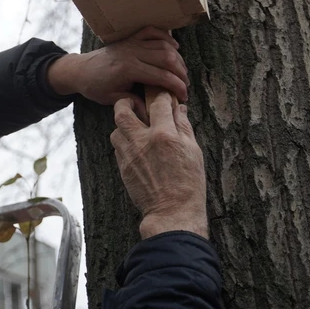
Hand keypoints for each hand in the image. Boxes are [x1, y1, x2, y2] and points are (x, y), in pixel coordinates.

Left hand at [48, 26, 188, 108]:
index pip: (161, 76)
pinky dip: (165, 36)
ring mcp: (130, 43)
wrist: (80, 70)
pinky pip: (150, 31)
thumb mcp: (112, 99)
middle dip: (181, 72)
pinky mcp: (129, 38)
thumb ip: (133, 103)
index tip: (183, 95)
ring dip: (177, 57)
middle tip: (185, 84)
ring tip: (182, 71)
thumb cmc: (95, 86)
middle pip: (166, 58)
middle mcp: (131, 53)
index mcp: (128, 69)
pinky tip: (174, 46)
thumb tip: (150, 111)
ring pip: (162, 45)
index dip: (176, 86)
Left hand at [111, 92, 207, 239]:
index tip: (162, 96)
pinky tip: (135, 146)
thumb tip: (179, 110)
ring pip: (116, 129)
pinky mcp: (122, 167)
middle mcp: (142, 141)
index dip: (161, 96)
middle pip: (123, 111)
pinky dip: (124, 142)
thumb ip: (184, 128)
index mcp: (164, 136)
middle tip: (134, 103)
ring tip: (135, 127)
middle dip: (126, 102)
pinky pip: (117, 147)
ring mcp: (129, 154)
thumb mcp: (194, 152)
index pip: (158, 104)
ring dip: (123, 125)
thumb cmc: (189, 184)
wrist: (172, 212)